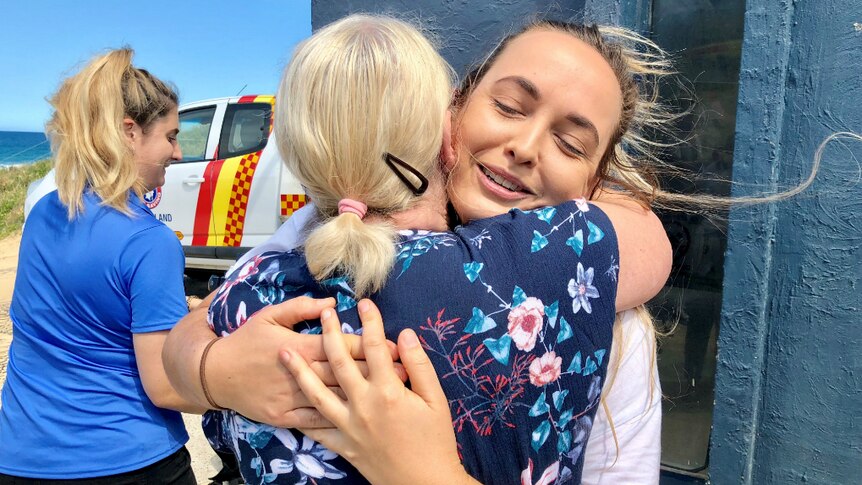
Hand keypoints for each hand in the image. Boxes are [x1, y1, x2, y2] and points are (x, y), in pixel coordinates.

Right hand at [207, 296, 404, 427]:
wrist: (215, 375)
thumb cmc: (246, 340)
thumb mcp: (270, 315)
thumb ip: (302, 307)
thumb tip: (331, 302)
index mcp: (298, 346)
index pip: (341, 346)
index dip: (369, 347)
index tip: (393, 347)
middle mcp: (298, 373)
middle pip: (344, 374)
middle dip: (376, 373)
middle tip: (404, 372)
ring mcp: (291, 398)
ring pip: (334, 398)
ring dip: (363, 397)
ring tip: (391, 396)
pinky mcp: (284, 417)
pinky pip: (316, 422)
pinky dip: (339, 420)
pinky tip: (360, 420)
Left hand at [281, 299, 477, 484]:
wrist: (424, 484)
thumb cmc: (435, 441)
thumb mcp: (436, 400)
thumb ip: (419, 365)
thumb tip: (406, 335)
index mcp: (388, 391)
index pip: (374, 346)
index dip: (370, 321)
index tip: (363, 303)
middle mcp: (363, 405)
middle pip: (340, 362)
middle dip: (330, 333)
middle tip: (324, 314)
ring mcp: (349, 426)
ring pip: (317, 393)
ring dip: (300, 370)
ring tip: (284, 352)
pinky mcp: (343, 445)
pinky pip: (317, 429)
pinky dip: (303, 414)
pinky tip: (292, 400)